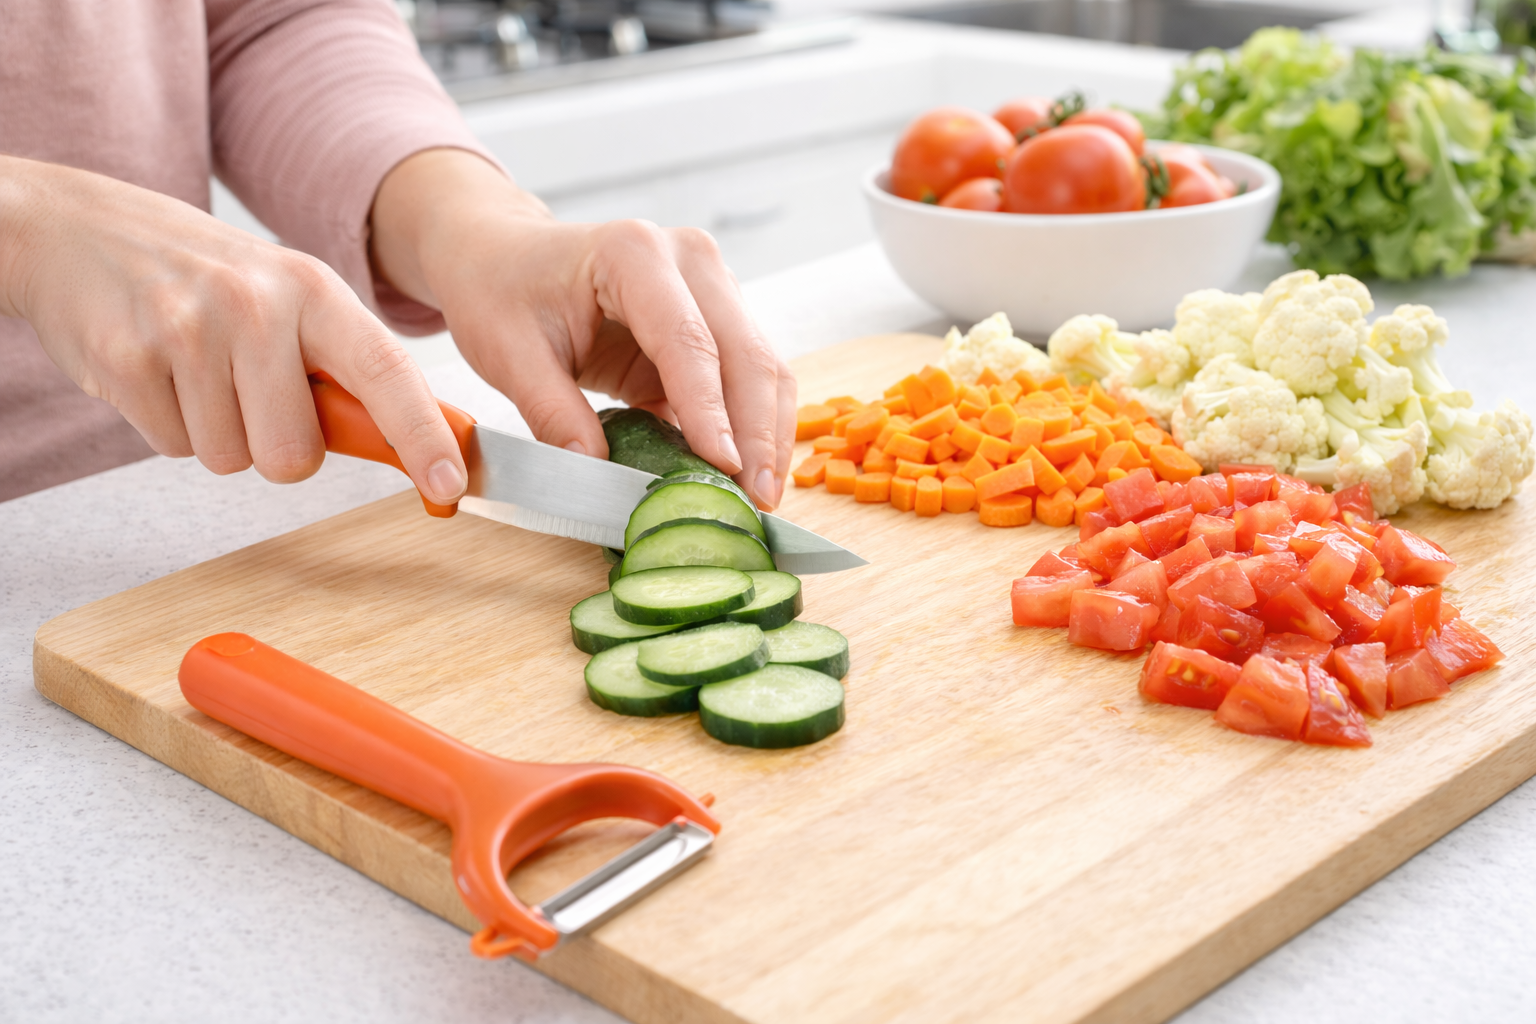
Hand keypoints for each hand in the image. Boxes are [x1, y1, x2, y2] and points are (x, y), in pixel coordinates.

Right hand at [0, 155, 468, 502]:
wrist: (79, 231)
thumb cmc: (204, 276)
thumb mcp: (289, 299)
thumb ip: (347, 369)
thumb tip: (423, 445)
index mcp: (313, 288)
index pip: (386, 371)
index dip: (423, 436)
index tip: (449, 485)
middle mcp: (255, 304)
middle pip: (295, 455)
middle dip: (275, 445)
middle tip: (248, 392)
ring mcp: (187, 330)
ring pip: (232, 460)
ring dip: (217, 434)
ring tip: (197, 372)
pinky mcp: (127, 361)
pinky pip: (174, 448)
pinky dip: (169, 425)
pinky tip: (158, 373)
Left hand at [370, 149, 795, 509]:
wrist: (506, 255)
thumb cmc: (502, 292)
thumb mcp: (508, 353)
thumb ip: (552, 411)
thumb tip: (596, 474)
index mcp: (633, 253)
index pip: (686, 339)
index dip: (709, 409)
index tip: (724, 469)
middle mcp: (688, 259)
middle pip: (745, 351)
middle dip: (756, 431)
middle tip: (757, 499)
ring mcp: (711, 285)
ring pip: (762, 364)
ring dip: (767, 433)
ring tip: (760, 496)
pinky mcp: (715, 320)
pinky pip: (749, 375)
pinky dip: (754, 424)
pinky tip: (747, 472)